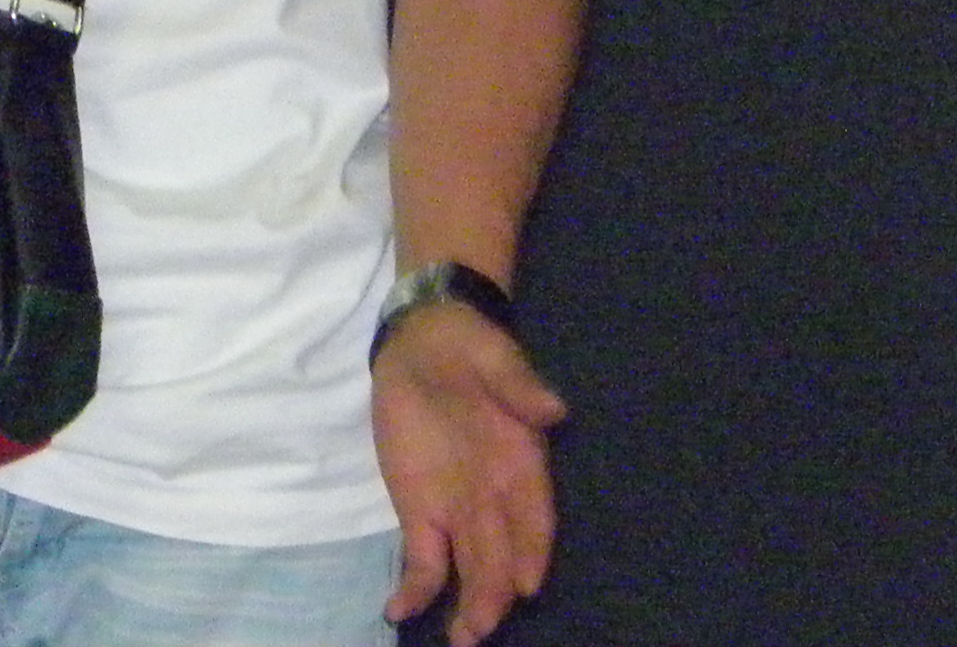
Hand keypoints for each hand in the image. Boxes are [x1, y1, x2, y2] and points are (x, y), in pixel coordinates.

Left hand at [375, 301, 566, 645]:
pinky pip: (422, 559)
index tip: (526, 582)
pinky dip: (415, 589)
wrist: (423, 340)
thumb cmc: (468, 348)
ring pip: (468, 567)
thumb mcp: (494, 357)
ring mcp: (456, 510)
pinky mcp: (419, 513)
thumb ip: (520, 386)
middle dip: (494, 592)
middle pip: (500, 553)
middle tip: (480, 627)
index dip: (531, 548)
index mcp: (522, 461)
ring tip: (460, 638)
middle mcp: (496, 497)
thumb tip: (555, 410)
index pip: (533, 515)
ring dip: (467, 603)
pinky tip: (401, 611)